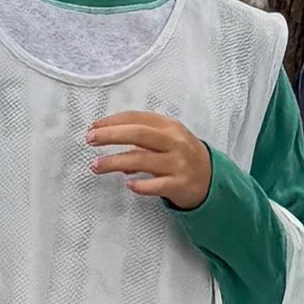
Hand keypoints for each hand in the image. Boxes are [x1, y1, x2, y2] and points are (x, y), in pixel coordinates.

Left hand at [87, 110, 213, 210]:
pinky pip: (157, 185)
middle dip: (111, 135)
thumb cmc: (182, 156)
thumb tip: (113, 151)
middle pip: (138, 134)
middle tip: (90, 139)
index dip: (112, 121)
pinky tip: (128, 185)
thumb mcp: (166, 141)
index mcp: (169, 126)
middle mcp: (174, 142)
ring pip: (142, 160)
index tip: (93, 127)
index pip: (137, 118)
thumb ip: (140, 142)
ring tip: (96, 166)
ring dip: (115, 162)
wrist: (212, 179)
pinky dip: (141, 185)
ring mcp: (178, 163)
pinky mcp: (180, 184)